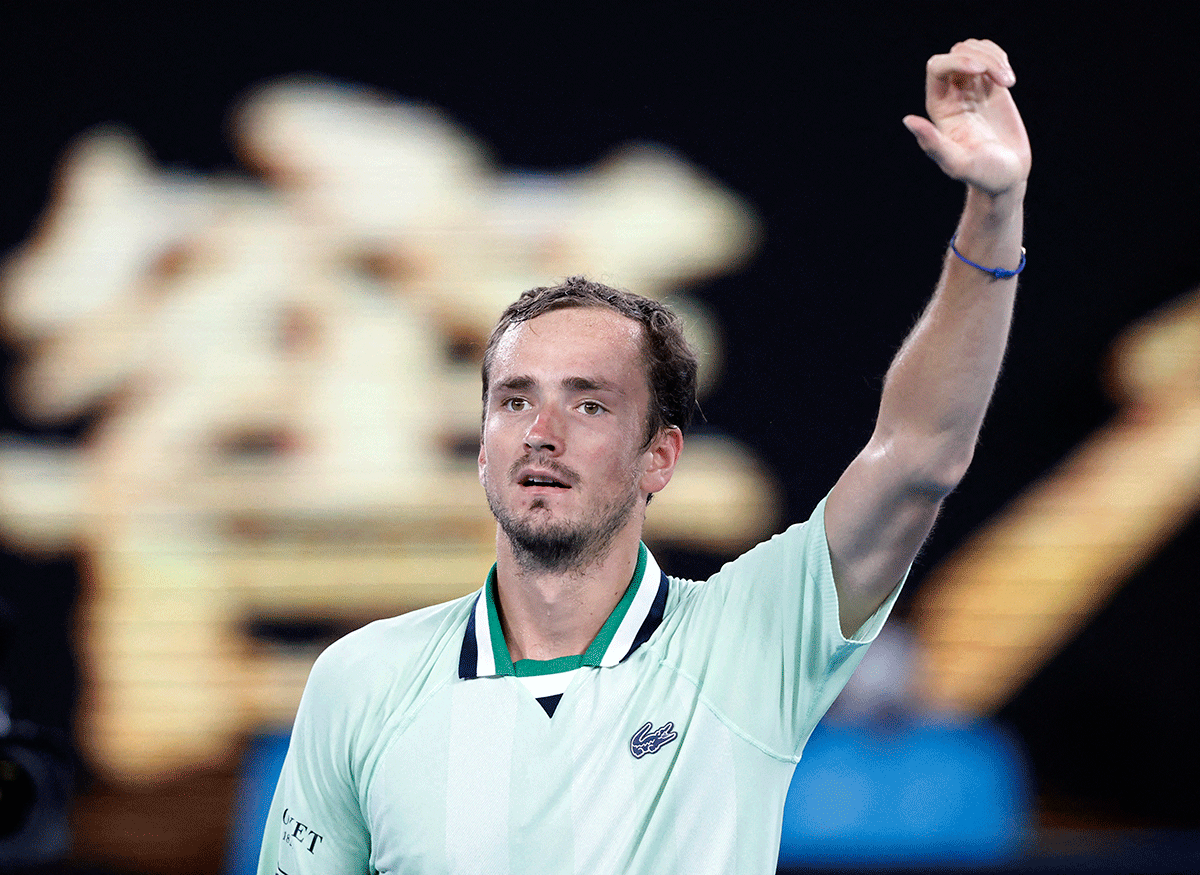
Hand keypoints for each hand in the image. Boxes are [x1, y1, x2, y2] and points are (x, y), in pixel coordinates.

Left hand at [903, 39, 1031, 197]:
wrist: (1008, 176)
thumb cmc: (983, 175)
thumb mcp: (958, 164)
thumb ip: (932, 144)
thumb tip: (908, 120)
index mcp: (939, 109)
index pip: (937, 66)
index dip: (957, 61)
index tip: (981, 71)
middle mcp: (952, 96)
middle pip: (957, 53)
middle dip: (982, 57)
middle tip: (1004, 82)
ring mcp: (972, 89)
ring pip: (973, 50)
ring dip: (994, 57)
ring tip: (1008, 82)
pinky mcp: (992, 88)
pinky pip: (990, 57)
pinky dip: (1000, 58)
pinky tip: (1009, 80)